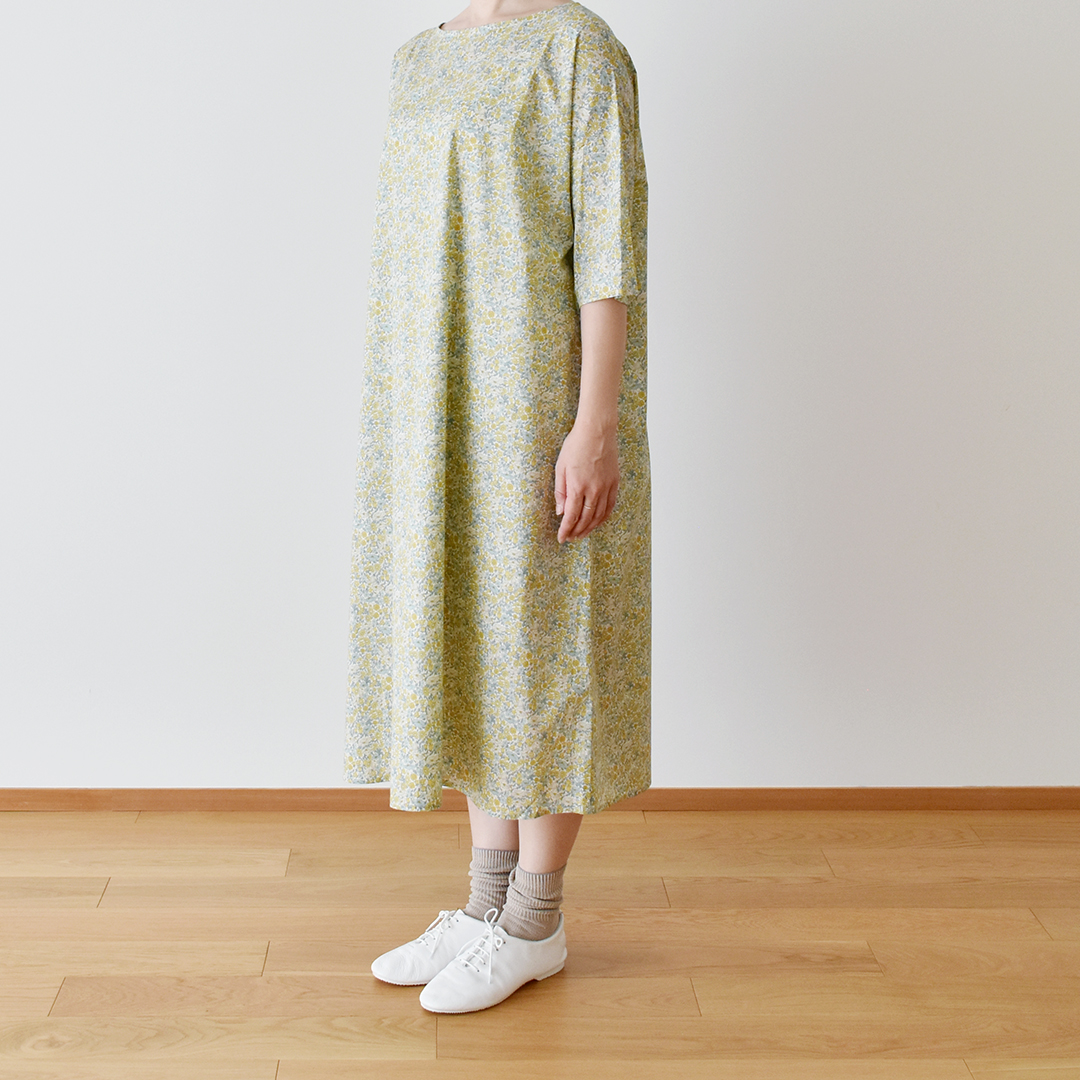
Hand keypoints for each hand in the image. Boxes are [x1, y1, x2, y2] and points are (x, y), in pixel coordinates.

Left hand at [554, 418, 618, 542]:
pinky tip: (597, 522)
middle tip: (570, 539)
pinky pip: (610, 506)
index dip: (566, 530)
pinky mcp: (614, 483)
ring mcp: (606, 487)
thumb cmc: (575, 445)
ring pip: (599, 516)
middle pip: (585, 519)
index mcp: (578, 487)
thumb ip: (560, 491)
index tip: (561, 538)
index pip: (571, 516)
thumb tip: (560, 511)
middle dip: (577, 532)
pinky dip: (603, 518)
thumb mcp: (560, 467)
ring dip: (590, 528)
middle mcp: (594, 490)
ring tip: (582, 535)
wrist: (597, 431)